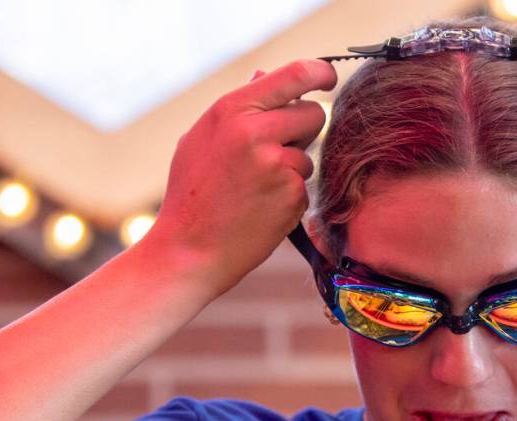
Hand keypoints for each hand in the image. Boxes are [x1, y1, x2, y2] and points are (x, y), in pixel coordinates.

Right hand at [147, 59, 336, 295]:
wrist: (189, 250)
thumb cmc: (193, 193)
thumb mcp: (202, 139)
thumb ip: (239, 108)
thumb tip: (265, 74)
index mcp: (232, 109)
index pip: (296, 75)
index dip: (321, 73)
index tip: (328, 79)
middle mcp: (256, 132)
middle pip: (315, 113)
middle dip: (305, 129)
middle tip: (279, 148)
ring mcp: (277, 164)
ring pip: (309, 154)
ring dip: (292, 168)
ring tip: (255, 188)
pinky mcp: (293, 194)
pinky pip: (305, 185)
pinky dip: (290, 196)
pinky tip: (261, 208)